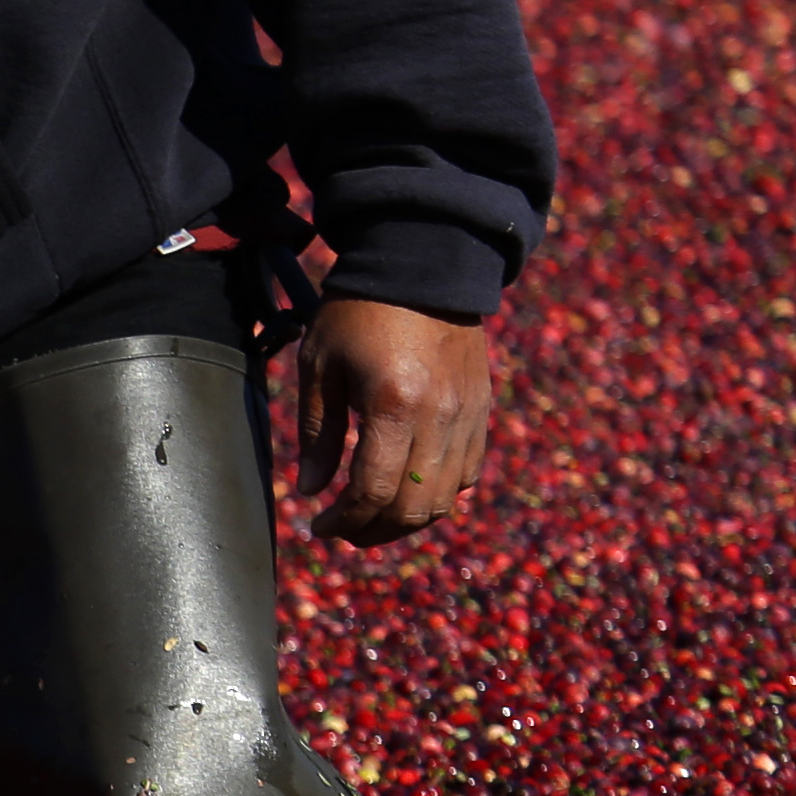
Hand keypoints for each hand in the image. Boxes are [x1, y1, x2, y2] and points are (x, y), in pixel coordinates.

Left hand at [294, 297, 492, 545]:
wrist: (420, 264)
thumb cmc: (357, 313)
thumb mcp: (320, 367)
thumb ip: (317, 434)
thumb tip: (312, 491)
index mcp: (393, 405)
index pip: (373, 491)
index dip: (344, 521)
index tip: (318, 527)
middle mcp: (440, 416)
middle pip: (413, 506)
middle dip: (373, 530)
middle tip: (342, 530)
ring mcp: (468, 414)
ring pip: (445, 497)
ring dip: (406, 520)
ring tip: (371, 519)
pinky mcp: (482, 408)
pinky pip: (468, 472)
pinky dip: (439, 494)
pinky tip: (407, 491)